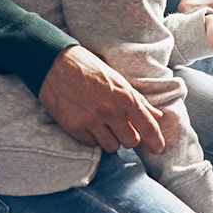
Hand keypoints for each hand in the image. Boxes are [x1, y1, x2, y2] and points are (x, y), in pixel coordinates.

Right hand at [38, 45, 164, 152]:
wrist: (55, 64)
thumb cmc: (89, 68)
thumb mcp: (118, 79)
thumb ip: (138, 100)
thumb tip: (157, 116)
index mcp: (124, 96)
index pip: (147, 126)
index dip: (156, 141)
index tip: (158, 148)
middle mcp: (109, 111)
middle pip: (131, 141)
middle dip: (130, 137)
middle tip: (123, 128)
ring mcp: (91, 121)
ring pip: (112, 147)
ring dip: (112, 139)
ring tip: (105, 125)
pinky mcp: (74, 127)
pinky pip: (92, 144)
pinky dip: (94, 138)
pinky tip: (90, 124)